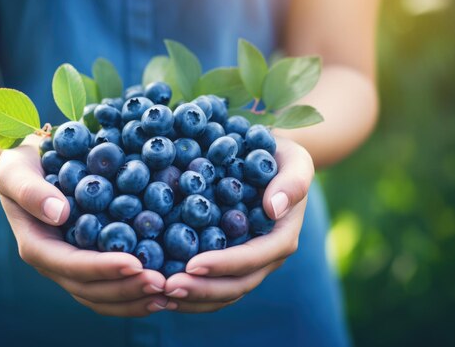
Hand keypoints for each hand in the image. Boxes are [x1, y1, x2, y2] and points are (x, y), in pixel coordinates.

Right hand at [0, 136, 167, 316]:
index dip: (102, 268)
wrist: (29, 165)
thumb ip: (31, 192)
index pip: (71, 265)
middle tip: (162, 284)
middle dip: (126, 289)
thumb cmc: (21, 165)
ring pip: (101, 296)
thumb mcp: (15, 171)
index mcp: (36, 245)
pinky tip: (162, 288)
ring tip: (167, 295)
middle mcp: (54, 262)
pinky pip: (111, 284)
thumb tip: (60, 213)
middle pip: (90, 289)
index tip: (135, 263)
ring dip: (134, 298)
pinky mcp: (89, 259)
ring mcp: (71, 265)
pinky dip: (134, 291)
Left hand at [163, 137, 313, 312]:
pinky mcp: (229, 260)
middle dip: (202, 290)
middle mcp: (266, 257)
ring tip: (159, 296)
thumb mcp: (295, 160)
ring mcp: (248, 263)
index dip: (223, 265)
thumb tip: (274, 208)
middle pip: (236, 285)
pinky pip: (210, 283)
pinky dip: (189, 293)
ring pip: (222, 293)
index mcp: (281, 236)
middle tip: (167, 288)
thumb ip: (292, 182)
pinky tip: (160, 290)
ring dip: (192, 299)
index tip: (191, 265)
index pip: (252, 258)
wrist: (267, 157)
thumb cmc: (281, 155)